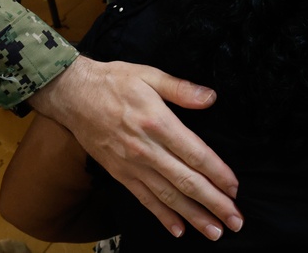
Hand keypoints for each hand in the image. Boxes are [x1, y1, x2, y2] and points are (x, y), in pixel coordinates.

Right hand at [28, 56, 242, 239]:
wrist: (72, 95)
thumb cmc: (113, 81)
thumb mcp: (149, 74)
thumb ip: (181, 89)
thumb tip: (210, 97)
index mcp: (158, 122)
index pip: (195, 154)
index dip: (218, 174)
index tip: (235, 189)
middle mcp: (146, 149)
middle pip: (186, 181)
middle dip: (214, 203)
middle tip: (235, 221)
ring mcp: (132, 165)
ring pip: (168, 196)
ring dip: (194, 216)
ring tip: (214, 232)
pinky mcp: (119, 174)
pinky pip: (144, 199)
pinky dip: (163, 216)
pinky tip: (179, 229)